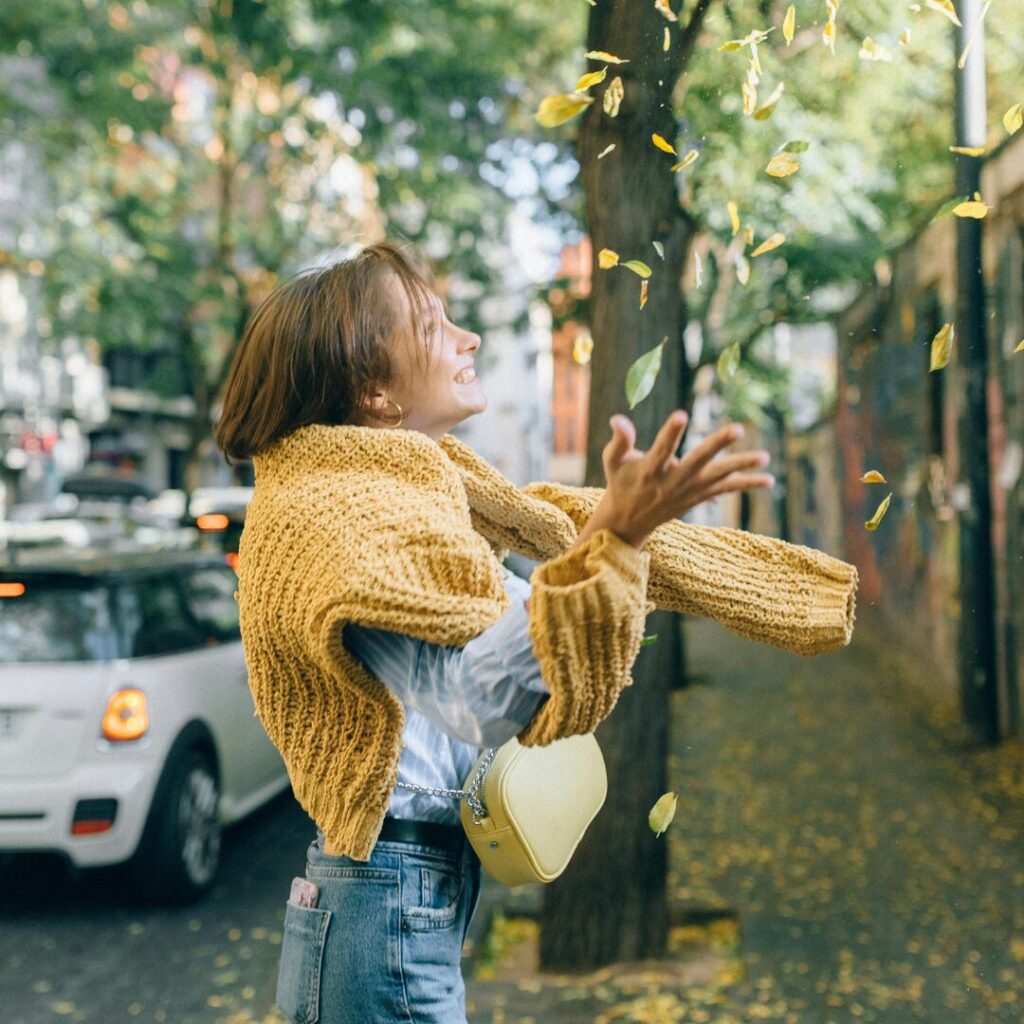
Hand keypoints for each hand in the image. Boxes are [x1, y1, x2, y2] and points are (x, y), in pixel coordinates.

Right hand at [598, 410, 773, 546]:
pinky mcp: (699, 497)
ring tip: (764, 457)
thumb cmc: (621, 482)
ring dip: (742, 467)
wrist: (629, 520)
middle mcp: (672, 482)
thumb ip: (619, 440)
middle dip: (717, 445)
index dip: (671, 433)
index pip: (661, 450)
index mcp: (650, 470)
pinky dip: (746, 484)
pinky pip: (726, 490)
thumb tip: (617, 418)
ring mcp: (688, 491)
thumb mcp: (612, 461)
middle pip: (698, 461)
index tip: (681, 415)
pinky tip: (769, 480)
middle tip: (737, 428)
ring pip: (718, 477)